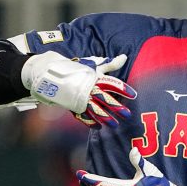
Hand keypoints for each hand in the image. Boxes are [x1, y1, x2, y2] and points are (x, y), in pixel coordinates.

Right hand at [22, 53, 136, 128]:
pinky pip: (83, 116)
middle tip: (127, 115)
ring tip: (114, 125)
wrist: (54, 73)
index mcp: (96, 78)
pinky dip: (90, 123)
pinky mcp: (74, 106)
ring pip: (95, 110)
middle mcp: (90, 88)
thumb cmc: (78, 68)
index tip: (133, 95)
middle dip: (117, 107)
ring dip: (106, 119)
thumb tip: (124, 57)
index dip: (123, 89)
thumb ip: (110, 64)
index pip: (112, 83)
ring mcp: (82, 98)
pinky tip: (98, 127)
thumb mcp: (95, 65)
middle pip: (106, 99)